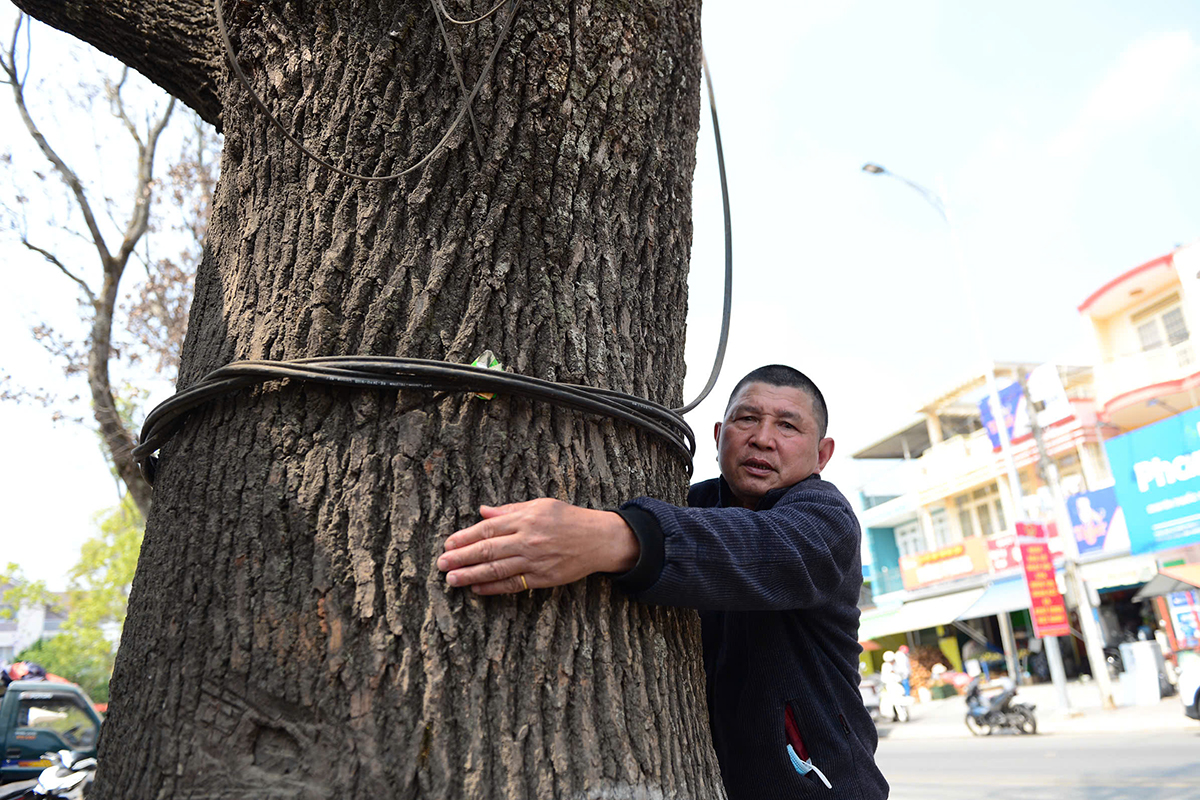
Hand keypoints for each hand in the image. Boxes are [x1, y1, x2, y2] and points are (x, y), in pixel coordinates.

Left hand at [437, 498, 639, 594]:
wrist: (599, 539)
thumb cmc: (568, 519)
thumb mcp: (540, 506)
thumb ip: (510, 510)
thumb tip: (483, 512)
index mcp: (525, 519)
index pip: (488, 528)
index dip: (465, 537)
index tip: (448, 544)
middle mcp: (528, 540)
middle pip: (488, 550)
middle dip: (461, 558)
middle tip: (441, 564)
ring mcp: (535, 561)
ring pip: (497, 569)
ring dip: (471, 575)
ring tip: (452, 579)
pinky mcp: (543, 578)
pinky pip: (514, 584)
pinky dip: (494, 588)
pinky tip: (477, 589)